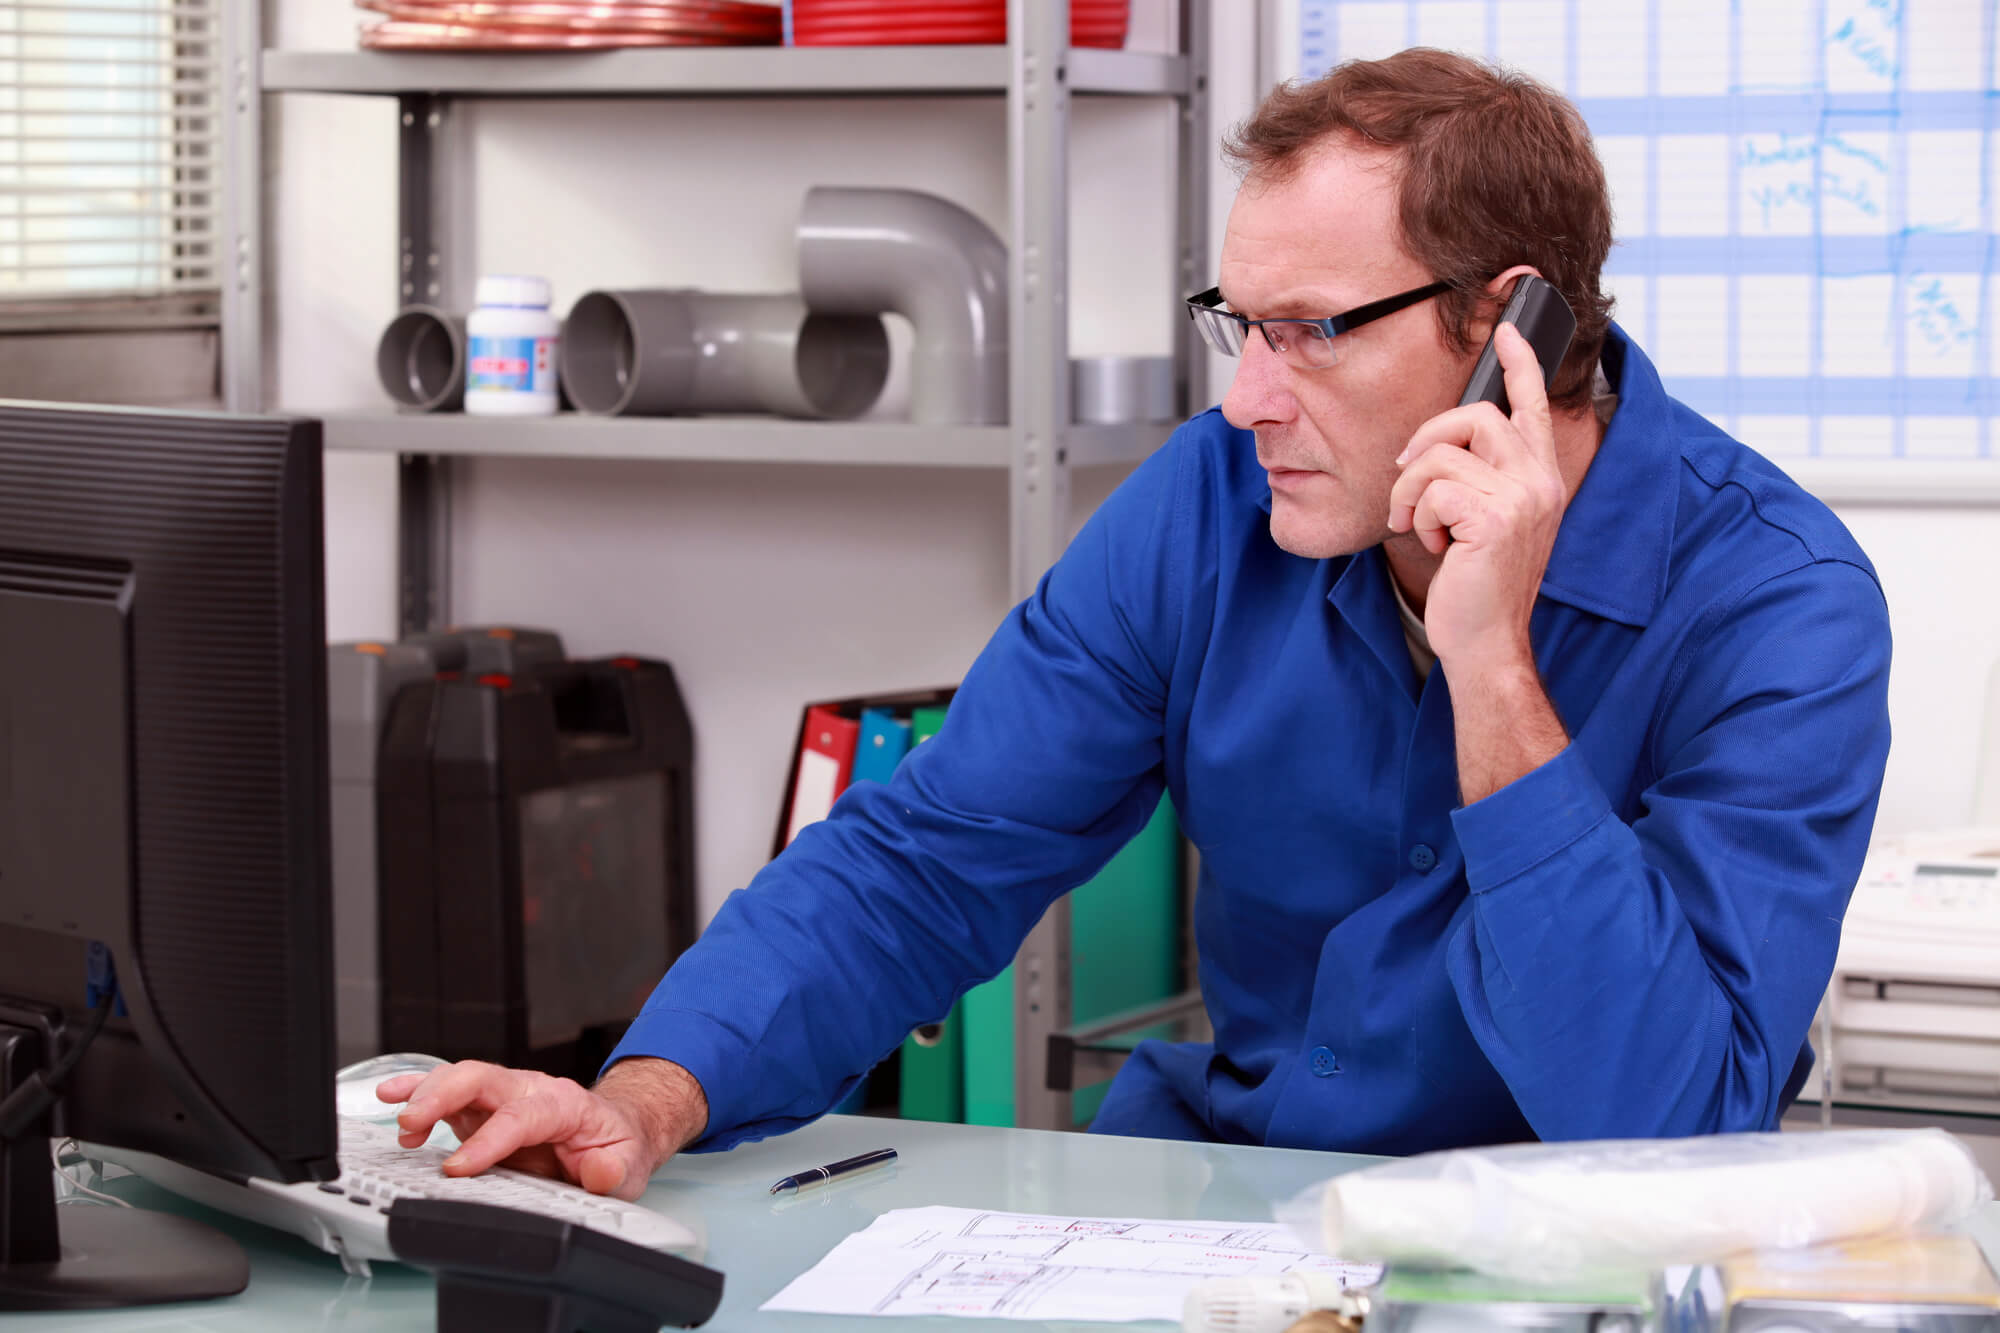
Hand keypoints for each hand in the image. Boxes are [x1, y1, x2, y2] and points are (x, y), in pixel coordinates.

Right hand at [377, 1057, 708, 1200]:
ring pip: (460, 1079)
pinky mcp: (484, 1108)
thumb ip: (615, 1171)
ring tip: (400, 1120)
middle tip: (411, 1123)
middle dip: (443, 1096)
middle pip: (482, 1079)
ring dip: (425, 1093)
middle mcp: (529, 1091)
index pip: (521, 1115)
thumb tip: (601, 1171)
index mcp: (564, 1104)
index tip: (458, 1166)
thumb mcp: (629, 1167)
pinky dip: (417, 1090)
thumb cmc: (616, 1147)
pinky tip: (391, 1097)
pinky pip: (448, 1092)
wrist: (614, 1130)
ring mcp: (503, 1096)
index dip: (487, 1139)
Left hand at [1386, 323, 1566, 669]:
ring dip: (1412, 490)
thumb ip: (1475, 480)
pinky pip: (1433, 490)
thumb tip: (1433, 448)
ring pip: (1442, 455)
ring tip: (1418, 524)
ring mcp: (1523, 499)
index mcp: (1540, 478)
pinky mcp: (1496, 520)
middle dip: (1428, 439)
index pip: (1533, 406)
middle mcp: (1540, 481)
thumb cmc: (1477, 585)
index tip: (1508, 327)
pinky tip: (1434, 546)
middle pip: (1476, 416)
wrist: (1486, 640)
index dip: (1521, 363)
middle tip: (1406, 472)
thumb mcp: (1482, 522)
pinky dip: (1418, 517)